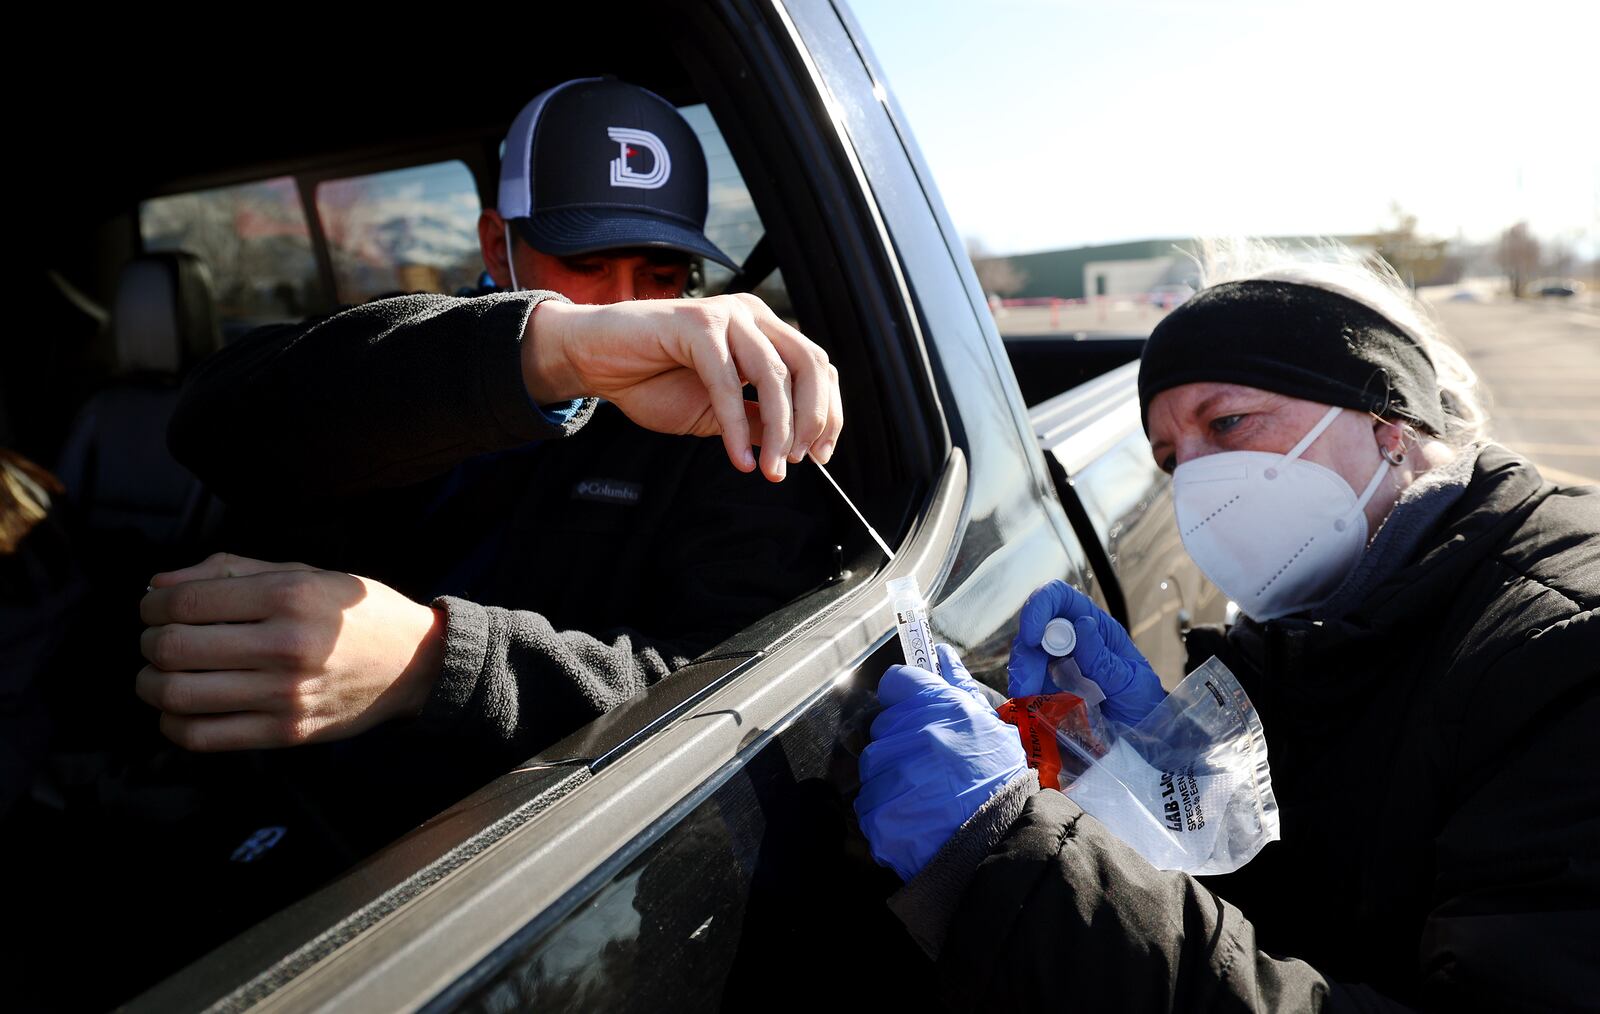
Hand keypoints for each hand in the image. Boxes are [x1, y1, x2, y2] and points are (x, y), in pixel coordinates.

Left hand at [136, 553, 445, 751]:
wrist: (413, 664)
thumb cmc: (353, 613)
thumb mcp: (302, 573)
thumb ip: (230, 572)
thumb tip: (156, 587)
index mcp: (289, 596)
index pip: (185, 602)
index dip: (153, 605)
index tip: (154, 607)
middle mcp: (286, 645)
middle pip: (173, 648)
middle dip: (149, 642)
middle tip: (157, 639)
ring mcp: (286, 694)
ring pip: (178, 696)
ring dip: (151, 684)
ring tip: (161, 674)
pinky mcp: (287, 732)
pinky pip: (203, 737)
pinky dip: (173, 723)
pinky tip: (182, 707)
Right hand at [524, 293, 842, 482]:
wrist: (595, 361)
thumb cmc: (651, 381)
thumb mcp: (717, 412)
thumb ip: (758, 419)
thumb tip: (798, 446)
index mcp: (765, 331)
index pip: (817, 368)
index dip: (828, 413)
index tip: (821, 455)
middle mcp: (753, 315)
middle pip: (809, 365)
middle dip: (812, 420)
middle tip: (799, 462)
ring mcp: (726, 315)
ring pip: (774, 374)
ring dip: (779, 430)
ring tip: (771, 469)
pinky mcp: (697, 324)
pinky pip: (729, 382)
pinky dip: (737, 426)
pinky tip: (738, 456)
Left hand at [856, 644, 1026, 880]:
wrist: (1003, 843)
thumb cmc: (1000, 781)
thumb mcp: (989, 726)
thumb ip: (959, 687)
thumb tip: (941, 654)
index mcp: (937, 707)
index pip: (896, 682)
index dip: (905, 698)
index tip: (916, 716)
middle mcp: (909, 735)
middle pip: (882, 728)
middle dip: (901, 745)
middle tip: (932, 768)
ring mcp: (889, 775)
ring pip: (873, 768)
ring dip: (892, 780)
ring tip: (927, 798)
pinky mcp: (877, 814)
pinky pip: (869, 805)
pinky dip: (887, 814)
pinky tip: (917, 820)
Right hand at [1007, 580, 1165, 724]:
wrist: (1141, 736)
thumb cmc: (1142, 702)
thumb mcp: (1130, 681)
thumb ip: (1104, 658)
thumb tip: (1082, 624)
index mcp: (1094, 628)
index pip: (1060, 599)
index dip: (1041, 606)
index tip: (1032, 636)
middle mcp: (1071, 641)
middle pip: (1034, 630)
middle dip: (1025, 655)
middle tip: (1025, 686)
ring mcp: (1056, 664)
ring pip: (1026, 658)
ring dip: (1021, 677)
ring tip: (1027, 701)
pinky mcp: (1047, 688)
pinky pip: (1026, 684)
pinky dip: (1023, 695)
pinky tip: (1030, 709)